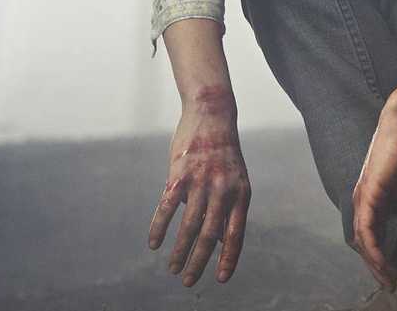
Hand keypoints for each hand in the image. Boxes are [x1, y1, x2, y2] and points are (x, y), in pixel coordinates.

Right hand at [148, 86, 250, 286]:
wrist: (213, 116)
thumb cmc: (224, 154)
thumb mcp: (236, 181)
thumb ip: (229, 209)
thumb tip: (224, 239)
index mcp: (241, 194)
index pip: (236, 234)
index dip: (228, 257)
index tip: (220, 279)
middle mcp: (224, 190)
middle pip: (211, 235)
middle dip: (199, 262)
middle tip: (188, 281)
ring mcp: (202, 182)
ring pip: (189, 226)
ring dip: (179, 251)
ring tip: (172, 268)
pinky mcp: (179, 175)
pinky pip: (167, 209)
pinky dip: (159, 229)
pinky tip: (154, 244)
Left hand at [351, 114, 396, 286]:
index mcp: (374, 202)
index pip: (374, 237)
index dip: (383, 257)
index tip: (396, 273)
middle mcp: (363, 204)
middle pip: (365, 244)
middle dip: (377, 266)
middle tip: (391, 283)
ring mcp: (362, 201)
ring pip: (363, 241)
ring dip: (374, 262)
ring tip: (388, 277)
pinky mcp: (367, 196)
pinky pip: (365, 229)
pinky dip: (373, 248)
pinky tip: (382, 260)